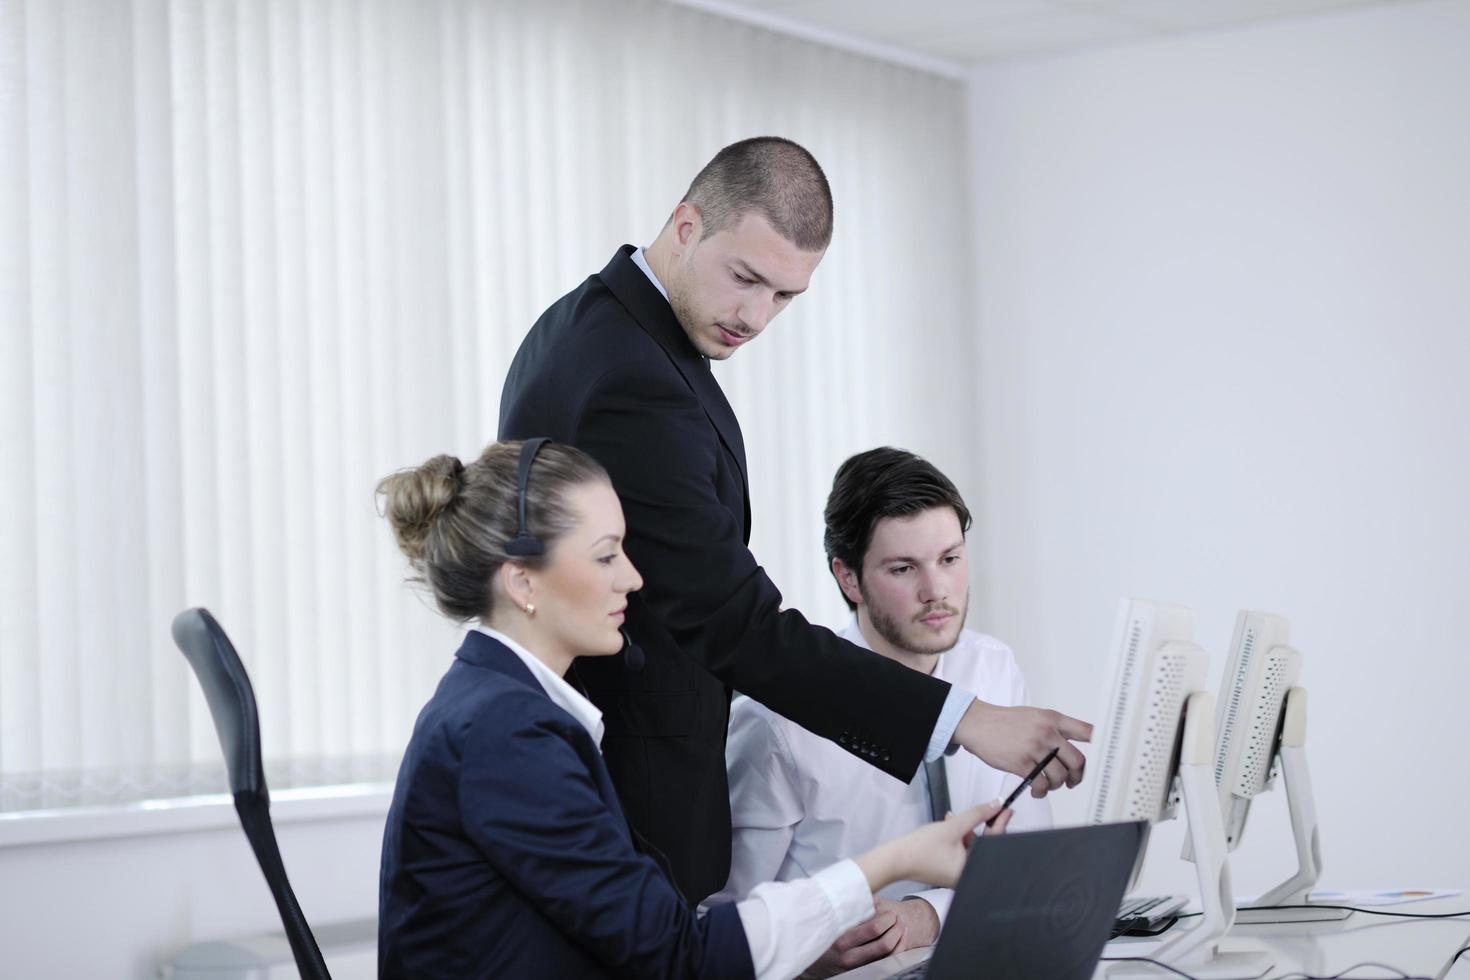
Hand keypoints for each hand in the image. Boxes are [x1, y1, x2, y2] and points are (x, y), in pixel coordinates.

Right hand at [798, 900, 903, 978]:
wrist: (812, 964)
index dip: (886, 918)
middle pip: (884, 942)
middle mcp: (850, 955)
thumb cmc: (822, 936)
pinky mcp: (863, 970)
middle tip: (896, 917)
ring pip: (888, 954)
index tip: (889, 910)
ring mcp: (857, 965)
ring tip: (900, 925)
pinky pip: (887, 960)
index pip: (873, 928)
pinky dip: (897, 948)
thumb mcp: (829, 921)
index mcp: (841, 939)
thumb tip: (866, 894)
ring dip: (899, 937)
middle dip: (895, 927)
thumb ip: (847, 910)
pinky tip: (899, 938)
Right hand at [857, 801, 1004, 893]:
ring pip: (970, 847)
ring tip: (956, 818)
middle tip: (990, 808)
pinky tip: (950, 825)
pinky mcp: (948, 870)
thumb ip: (977, 814)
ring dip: (967, 830)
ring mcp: (957, 874)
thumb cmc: (920, 849)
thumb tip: (995, 805)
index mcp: (971, 870)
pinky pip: (960, 851)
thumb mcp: (953, 826)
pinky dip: (958, 838)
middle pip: (983, 846)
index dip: (1000, 823)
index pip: (993, 843)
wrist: (897, 859)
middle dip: (981, 826)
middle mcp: (966, 875)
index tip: (1007, 810)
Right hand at [952, 700, 1091, 795]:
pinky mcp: (1022, 763)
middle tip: (1072, 782)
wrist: (978, 724)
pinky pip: (1041, 784)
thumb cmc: (1004, 721)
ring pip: (1060, 776)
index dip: (1097, 744)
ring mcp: (1035, 748)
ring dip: (1057, 786)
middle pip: (1078, 761)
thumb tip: (1070, 744)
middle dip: (1077, 777)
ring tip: (1048, 785)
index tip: (1099, 754)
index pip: (1086, 731)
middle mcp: (1047, 732)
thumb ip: (1053, 727)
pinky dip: (1041, 791)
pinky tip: (1036, 789)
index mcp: (1052, 719)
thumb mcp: (1033, 715)